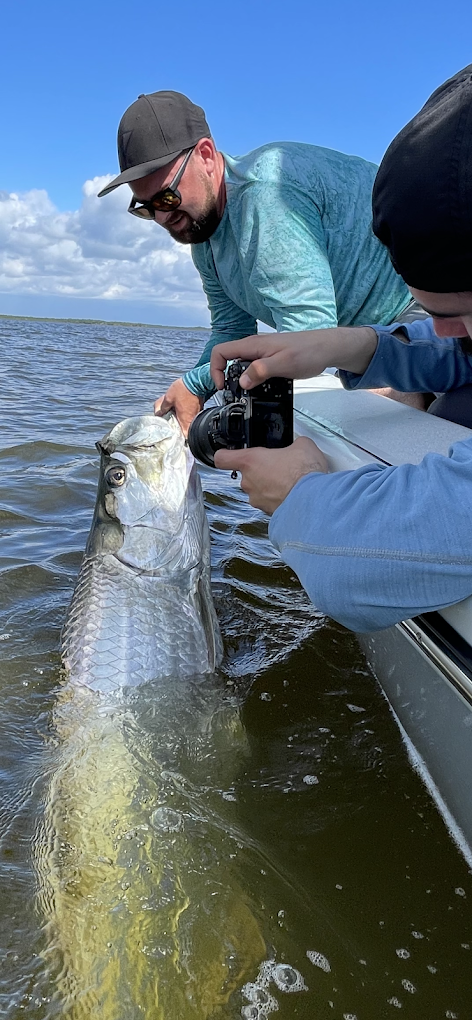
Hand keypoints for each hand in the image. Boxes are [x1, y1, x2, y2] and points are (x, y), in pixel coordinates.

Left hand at [154, 378, 203, 435]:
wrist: (197, 381)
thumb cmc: (183, 390)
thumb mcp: (168, 398)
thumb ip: (163, 407)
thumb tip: (158, 414)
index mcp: (184, 419)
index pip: (184, 437)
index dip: (179, 439)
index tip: (173, 437)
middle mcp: (192, 419)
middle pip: (185, 430)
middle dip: (178, 429)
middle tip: (170, 426)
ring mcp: (196, 414)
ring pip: (188, 423)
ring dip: (182, 422)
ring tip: (174, 417)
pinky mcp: (199, 409)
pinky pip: (191, 416)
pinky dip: (185, 415)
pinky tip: (180, 411)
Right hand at [210, 327, 377, 389]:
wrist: (327, 347)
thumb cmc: (308, 352)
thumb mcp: (283, 364)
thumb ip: (260, 372)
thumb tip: (242, 382)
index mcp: (253, 345)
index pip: (220, 351)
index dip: (215, 369)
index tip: (223, 387)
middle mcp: (255, 347)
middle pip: (228, 359)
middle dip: (225, 376)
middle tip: (233, 393)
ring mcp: (263, 352)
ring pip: (241, 364)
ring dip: (240, 379)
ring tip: (247, 393)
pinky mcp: (271, 358)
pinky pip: (254, 368)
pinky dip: (253, 378)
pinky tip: (262, 388)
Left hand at [214, 437, 328, 514]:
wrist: (314, 500)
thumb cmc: (304, 474)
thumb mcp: (303, 446)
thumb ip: (294, 444)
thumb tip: (299, 445)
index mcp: (250, 461)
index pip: (222, 458)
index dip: (224, 455)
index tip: (227, 454)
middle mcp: (249, 482)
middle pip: (246, 475)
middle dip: (261, 471)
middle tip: (278, 467)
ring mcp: (257, 499)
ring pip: (258, 490)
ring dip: (270, 486)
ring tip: (290, 481)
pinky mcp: (268, 513)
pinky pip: (270, 503)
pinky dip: (279, 499)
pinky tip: (294, 493)